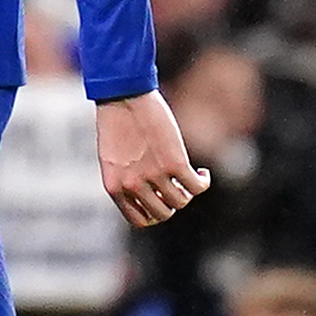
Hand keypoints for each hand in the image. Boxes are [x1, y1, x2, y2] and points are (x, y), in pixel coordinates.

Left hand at [97, 89, 209, 227]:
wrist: (122, 96)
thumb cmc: (115, 123)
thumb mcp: (112, 158)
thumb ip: (125, 179)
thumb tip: (150, 194)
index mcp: (114, 187)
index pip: (139, 219)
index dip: (154, 213)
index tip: (161, 200)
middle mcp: (132, 186)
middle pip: (163, 213)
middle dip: (172, 203)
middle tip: (175, 186)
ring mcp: (153, 176)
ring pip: (181, 201)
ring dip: (188, 191)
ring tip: (188, 175)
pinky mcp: (174, 163)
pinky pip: (196, 186)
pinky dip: (202, 181)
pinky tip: (201, 172)